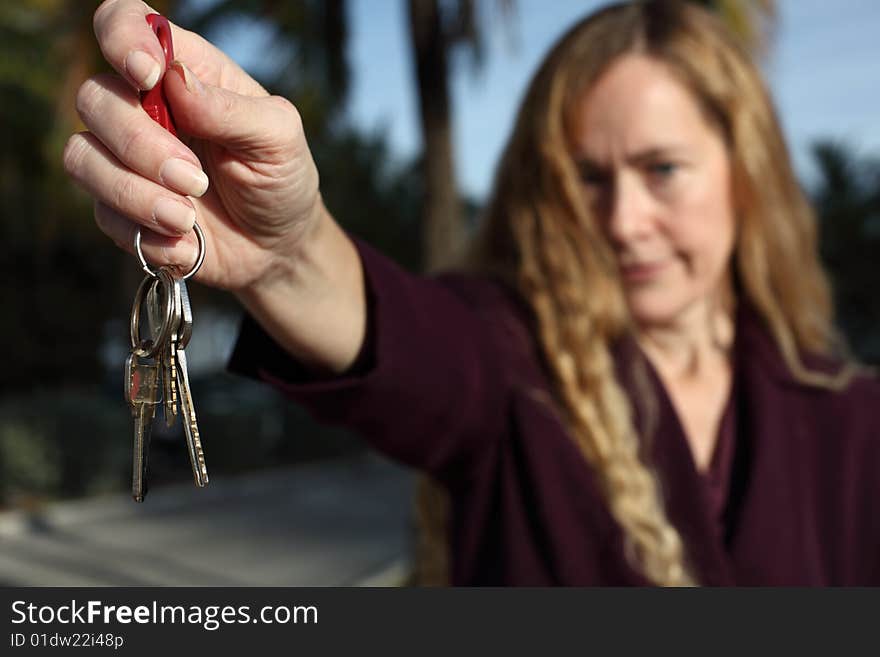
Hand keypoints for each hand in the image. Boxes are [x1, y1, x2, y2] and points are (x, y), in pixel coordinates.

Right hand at [63, 0, 323, 291]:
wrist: (278, 246)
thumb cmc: (280, 177)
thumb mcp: (278, 138)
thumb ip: (231, 109)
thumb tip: (174, 78)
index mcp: (183, 73)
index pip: (125, 24)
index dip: (120, 37)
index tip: (147, 74)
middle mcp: (143, 108)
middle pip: (95, 99)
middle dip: (140, 145)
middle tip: (194, 180)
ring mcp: (124, 159)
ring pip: (82, 157)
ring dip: (135, 193)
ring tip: (186, 219)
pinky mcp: (119, 208)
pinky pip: (103, 214)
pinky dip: (146, 233)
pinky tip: (188, 242)